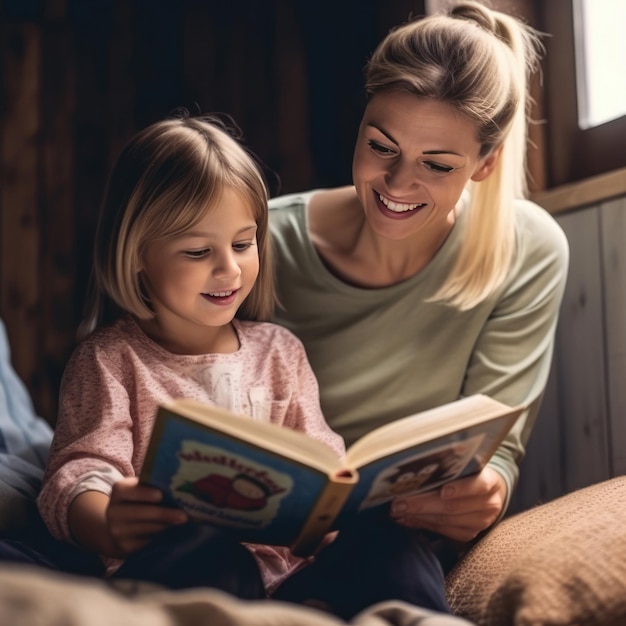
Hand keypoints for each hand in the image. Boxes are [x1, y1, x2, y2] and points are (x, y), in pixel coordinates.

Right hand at [105, 477, 187, 557]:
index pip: (129, 490)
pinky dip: (161, 536)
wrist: (118, 527)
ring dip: (166, 525)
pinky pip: (146, 542)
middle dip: (163, 514)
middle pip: (139, 512)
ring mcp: (117, 531)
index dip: (144, 493)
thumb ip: (153, 486)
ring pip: (145, 528)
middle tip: (183, 515)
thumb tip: (179, 486)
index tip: (161, 495)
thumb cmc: (138, 501)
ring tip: (183, 521)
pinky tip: (173, 531)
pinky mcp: (124, 546)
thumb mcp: (140, 490)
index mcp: (119, 491)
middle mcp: (113, 511)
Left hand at [389, 466, 506, 541]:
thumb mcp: (468, 465)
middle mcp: (487, 505)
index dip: (461, 489)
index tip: (443, 490)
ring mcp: (479, 522)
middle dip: (422, 504)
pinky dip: (421, 524)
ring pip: (444, 520)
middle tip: (399, 502)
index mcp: (490, 482)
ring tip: (397, 510)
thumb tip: (419, 466)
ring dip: (417, 516)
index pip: (479, 485)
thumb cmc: (471, 473)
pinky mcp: (468, 534)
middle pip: (453, 506)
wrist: (488, 492)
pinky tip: (406, 519)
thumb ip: (450, 466)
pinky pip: (442, 531)